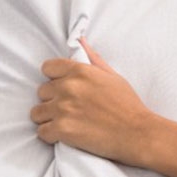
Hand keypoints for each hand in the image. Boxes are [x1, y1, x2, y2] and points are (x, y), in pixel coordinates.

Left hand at [31, 37, 176, 176]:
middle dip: (54, 100)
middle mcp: (68, 87)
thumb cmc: (130, 107)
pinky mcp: (62, 130)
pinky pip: (42, 132)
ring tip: (67, 123)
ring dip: (49, 118)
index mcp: (80, 71)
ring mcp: (63, 109)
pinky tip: (66, 136)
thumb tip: (80, 41)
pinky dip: (52, 136)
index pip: (48, 68)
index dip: (56, 79)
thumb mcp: (114, 77)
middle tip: (71, 110)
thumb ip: (94, 59)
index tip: (67, 90)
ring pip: (37, 113)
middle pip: (42, 91)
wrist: (138, 134)